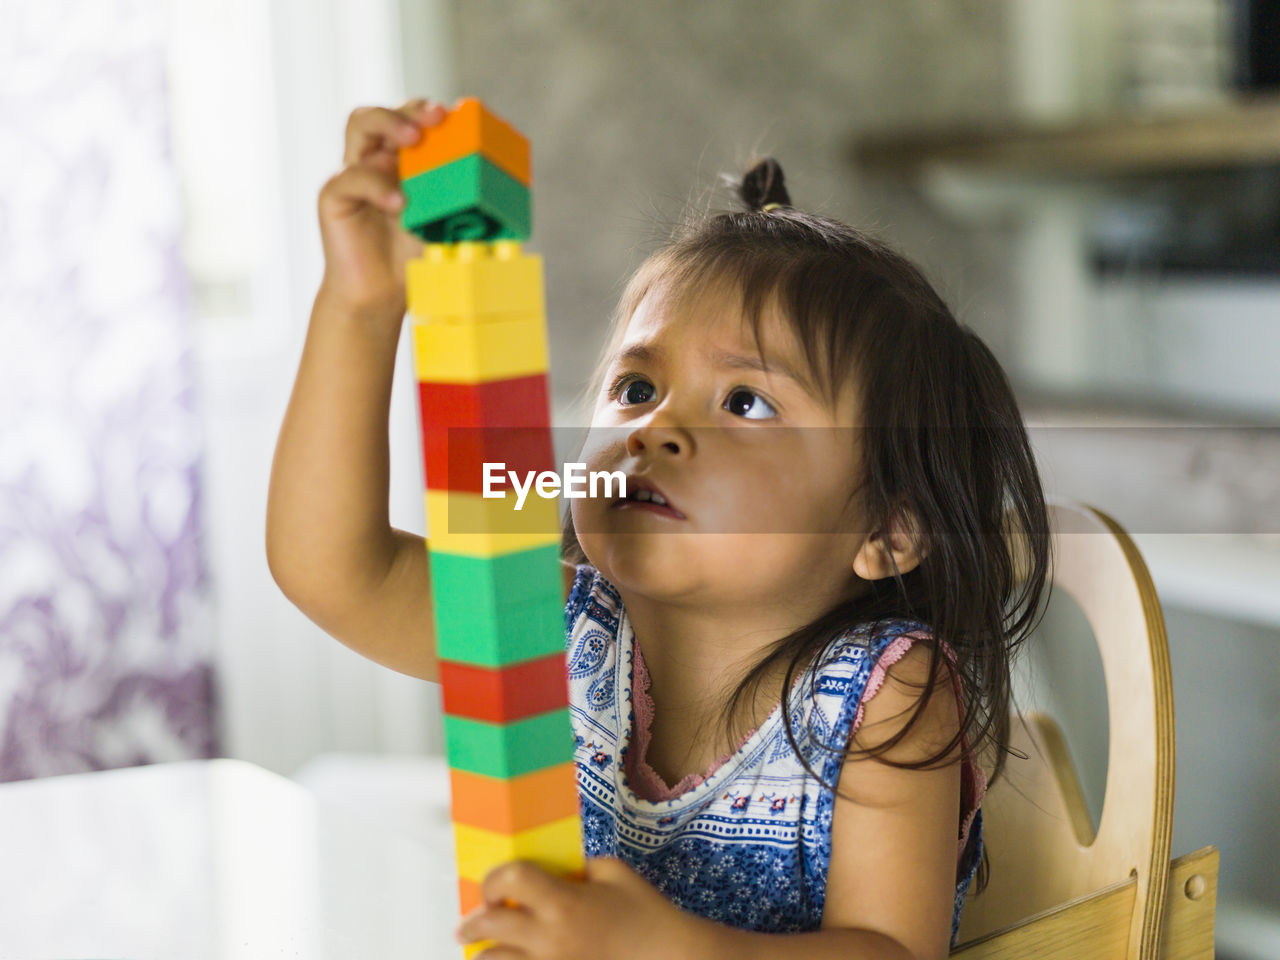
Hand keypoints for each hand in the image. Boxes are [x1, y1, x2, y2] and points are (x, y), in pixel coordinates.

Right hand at [316, 98, 446, 317]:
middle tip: (438, 116)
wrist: (380, 296)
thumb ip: (462, 202)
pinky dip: (376, 185)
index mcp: (405, 161)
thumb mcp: (445, 224)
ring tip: (412, 139)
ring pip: (361, 124)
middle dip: (413, 109)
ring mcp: (354, 172)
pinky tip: (398, 203)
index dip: (434, 112)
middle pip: (390, 111)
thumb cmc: (412, 257)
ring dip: (389, 123)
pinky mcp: (335, 196)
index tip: (461, 115)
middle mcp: (378, 159)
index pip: (416, 121)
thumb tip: (508, 191)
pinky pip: (351, 177)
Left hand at [456, 856, 707, 959]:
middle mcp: (550, 938)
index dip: (493, 879)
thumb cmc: (647, 914)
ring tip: (480, 953)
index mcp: (563, 902)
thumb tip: (556, 871)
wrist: (670, 957)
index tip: (492, 886)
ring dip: (485, 956)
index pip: (510, 880)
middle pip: (491, 927)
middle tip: (468, 925)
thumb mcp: (613, 872)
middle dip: (474, 923)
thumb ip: (578, 868)